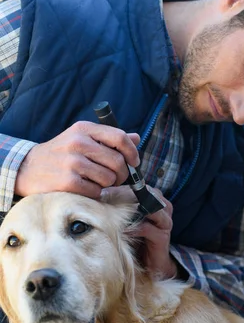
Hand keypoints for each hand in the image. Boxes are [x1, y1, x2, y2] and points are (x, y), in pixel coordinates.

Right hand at [15, 121, 139, 198]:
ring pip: (109, 178)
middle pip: (118, 161)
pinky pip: (96, 191)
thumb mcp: (80, 138)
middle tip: (115, 178)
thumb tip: (136, 138)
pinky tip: (85, 188)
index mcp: (84, 129)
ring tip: (96, 182)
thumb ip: (108, 139)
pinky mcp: (68, 181)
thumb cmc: (60, 154)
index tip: (134, 162)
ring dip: (107, 185)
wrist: (27, 168)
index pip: (119, 137)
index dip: (132, 152)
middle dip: (121, 174)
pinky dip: (94, 193)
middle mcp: (78, 143)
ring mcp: (72, 162)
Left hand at [103, 186, 176, 277]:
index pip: (138, 188)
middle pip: (145, 194)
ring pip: (149, 208)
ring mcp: (165, 221)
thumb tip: (99, 196)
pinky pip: (147, 228)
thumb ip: (120, 207)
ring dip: (129, 211)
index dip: (120, 189)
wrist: (151, 264)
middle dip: (124, 197)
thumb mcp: (128, 220)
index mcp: (156, 199)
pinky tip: (121, 232)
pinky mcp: (163, 236)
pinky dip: (133, 229)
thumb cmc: (137, 239)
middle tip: (106, 200)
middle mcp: (163, 207)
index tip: (102, 193)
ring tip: (113, 215)